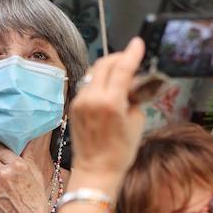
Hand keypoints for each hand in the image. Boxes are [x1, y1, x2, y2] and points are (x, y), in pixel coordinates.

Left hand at [69, 37, 146, 190]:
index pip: (122, 68)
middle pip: (104, 64)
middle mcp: (92, 98)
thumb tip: (133, 83)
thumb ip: (134, 97)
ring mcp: (80, 101)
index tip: (138, 42)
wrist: (96, 170)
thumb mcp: (137, 122)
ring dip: (108, 67)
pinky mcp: (74, 105)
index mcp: (111, 103)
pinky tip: (108, 86)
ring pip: (94, 72)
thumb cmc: (120, 151)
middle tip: (131, 57)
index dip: (132, 53)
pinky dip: (99, 80)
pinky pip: (87, 84)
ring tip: (120, 71)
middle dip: (119, 57)